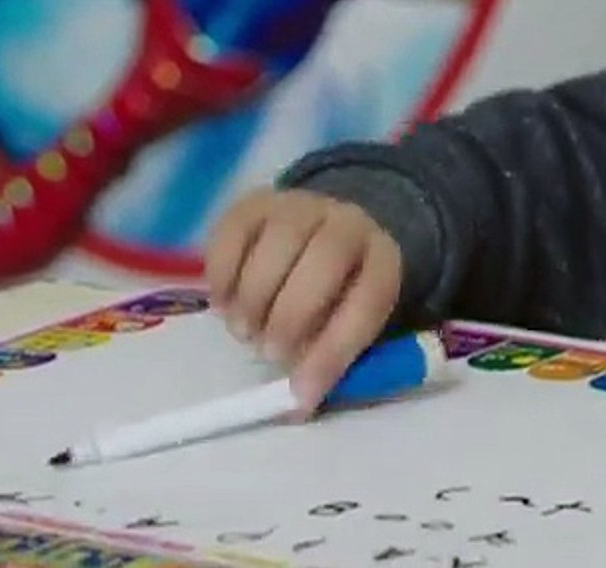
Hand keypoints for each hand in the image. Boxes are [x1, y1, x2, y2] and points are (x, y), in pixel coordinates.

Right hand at [203, 188, 404, 412]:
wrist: (326, 227)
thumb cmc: (338, 292)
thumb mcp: (350, 323)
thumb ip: (332, 356)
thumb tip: (296, 403)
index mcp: (383, 260)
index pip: (368, 303)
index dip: (334, 352)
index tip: (301, 394)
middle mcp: (347, 222)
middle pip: (324, 261)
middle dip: (291, 317)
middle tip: (269, 353)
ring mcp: (299, 206)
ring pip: (275, 246)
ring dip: (252, 300)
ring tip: (245, 331)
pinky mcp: (254, 202)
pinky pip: (231, 235)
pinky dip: (221, 278)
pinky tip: (225, 304)